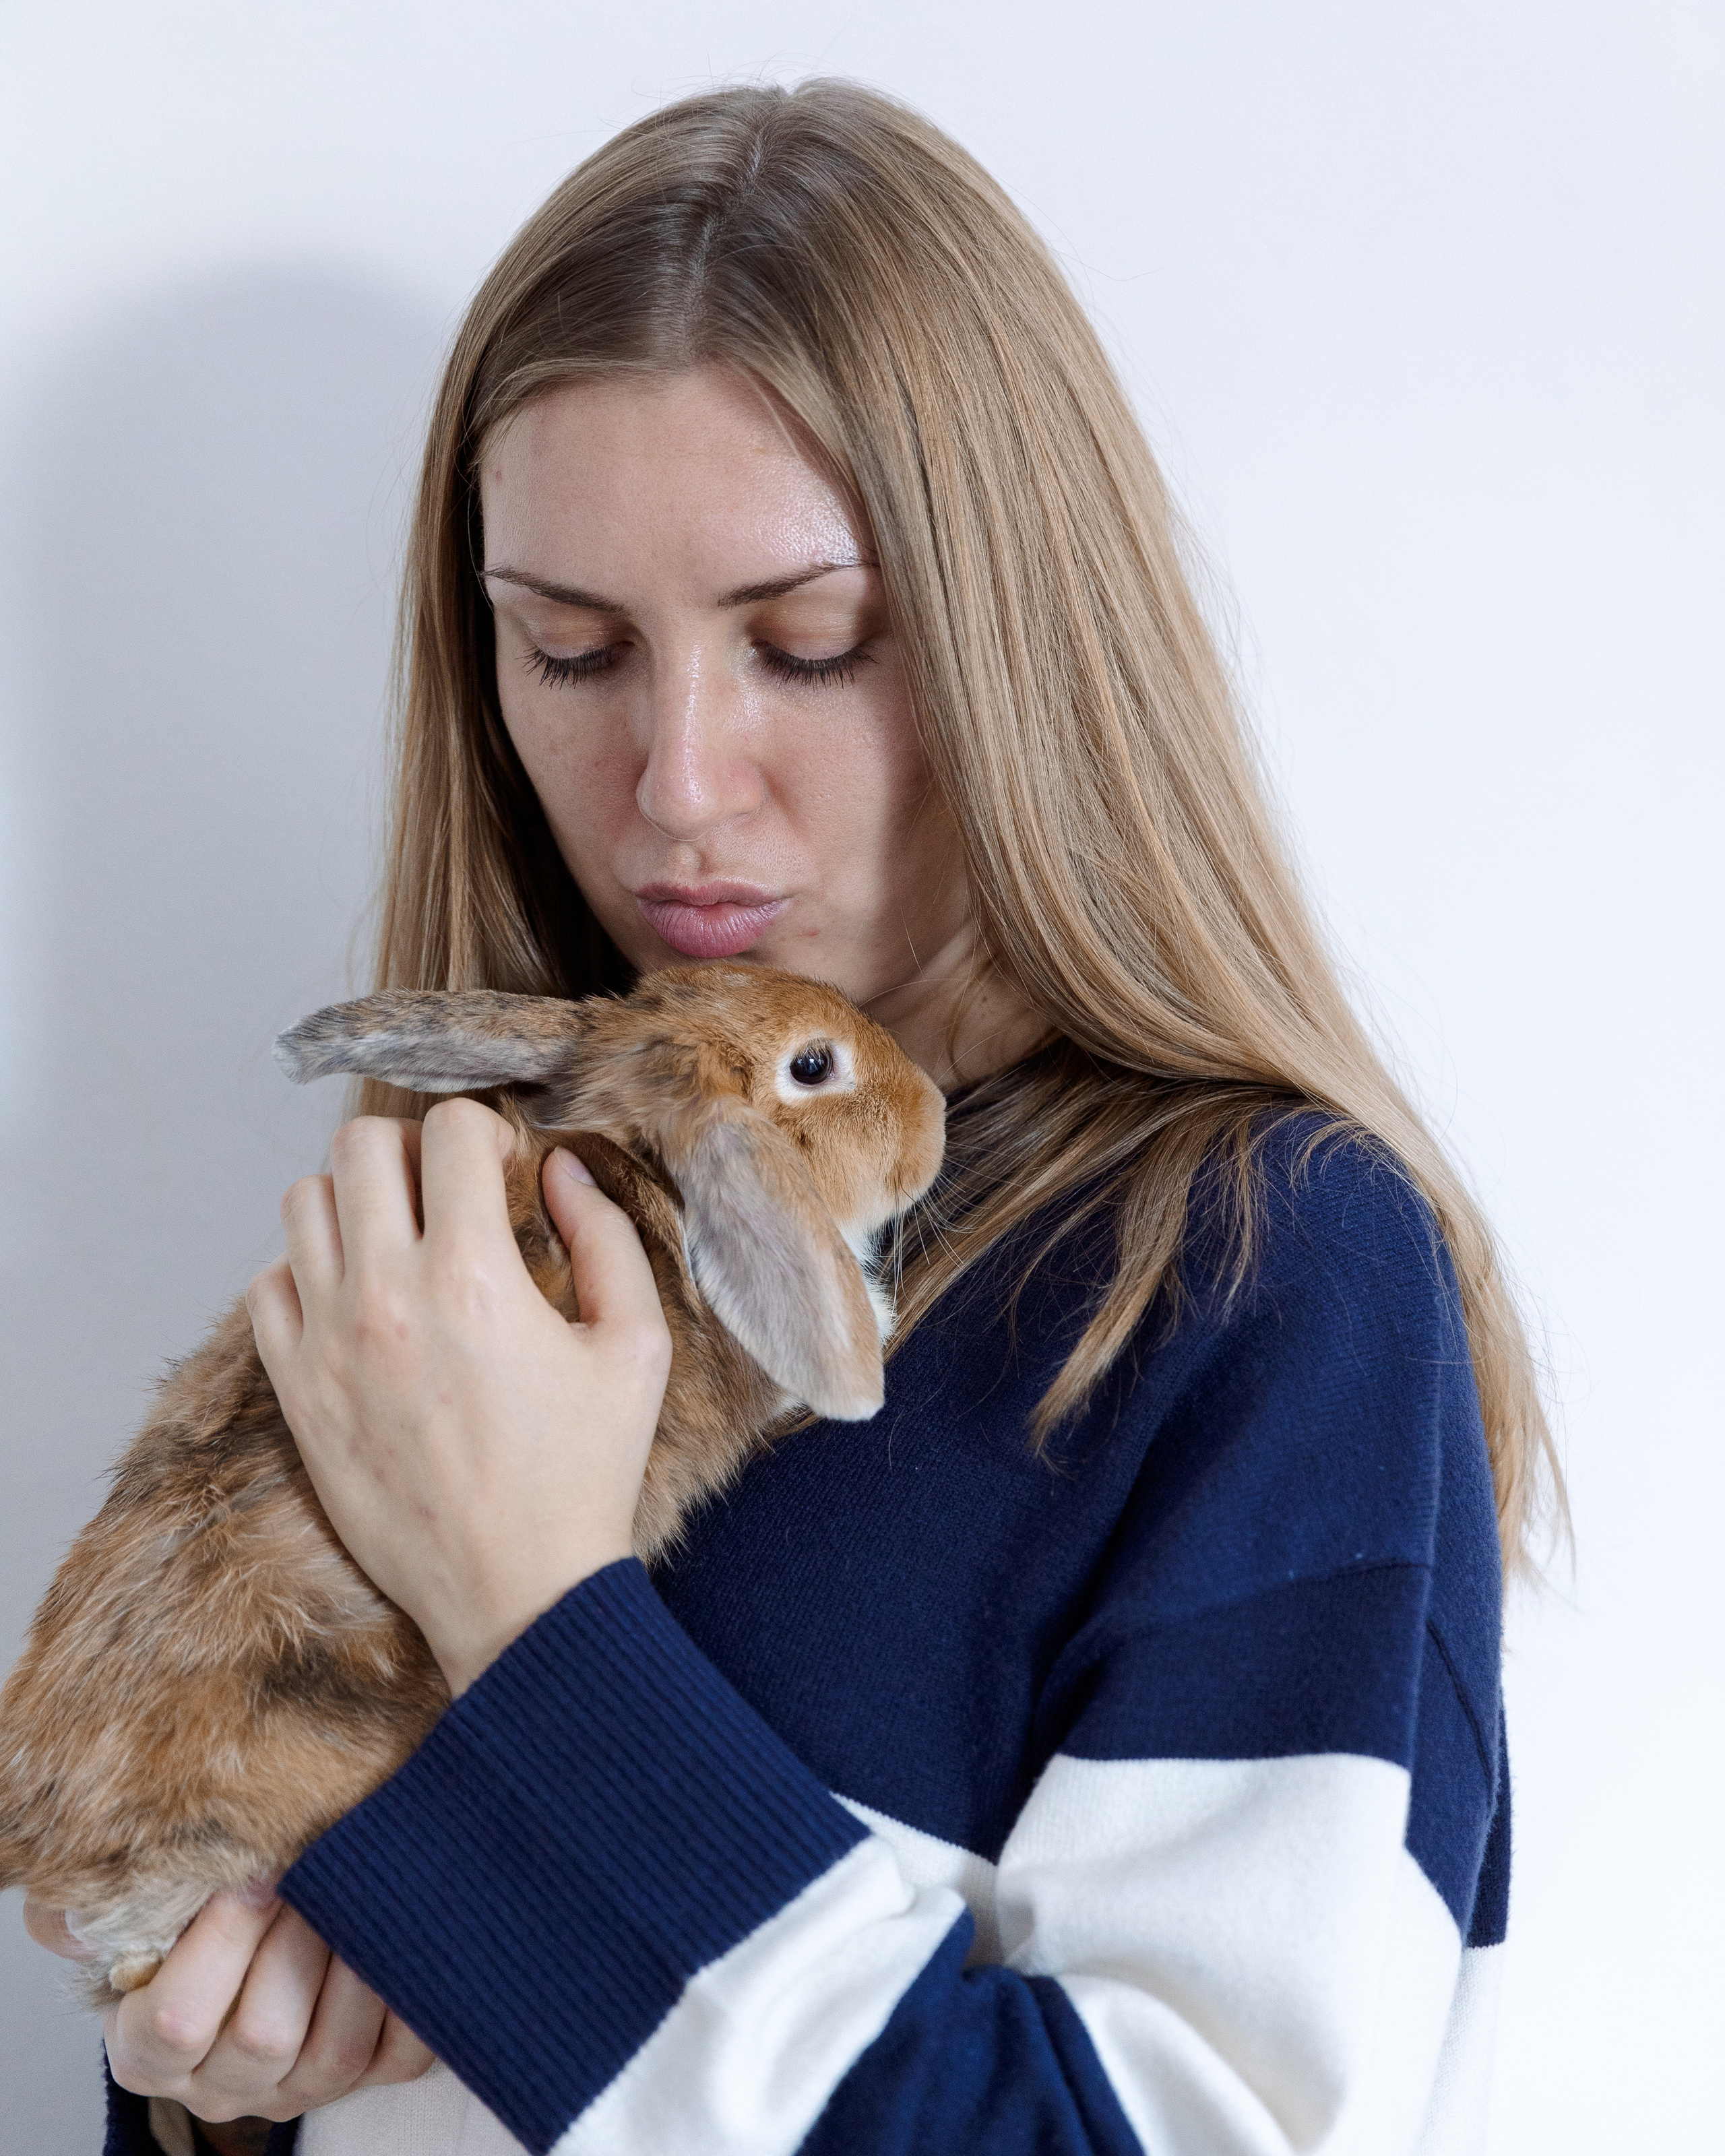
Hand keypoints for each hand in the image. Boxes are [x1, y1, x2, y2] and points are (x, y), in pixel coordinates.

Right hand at [24, 1888, 432, 2120]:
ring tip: (362, 1890)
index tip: (255, 1870)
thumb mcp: (132, 1914)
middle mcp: (223, 2085)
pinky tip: (409, 1933)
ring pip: (334, 2050)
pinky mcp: (367, 2077)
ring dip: (354, 1961)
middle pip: (263, 2036)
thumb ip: (103, 1912)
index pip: (177, 2018)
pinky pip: (401, 2053)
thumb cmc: (188, 1921)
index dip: (223, 1940)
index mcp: (149, 2052)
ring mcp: (298, 2089)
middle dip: (296, 1939)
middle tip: (317, 1866)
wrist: (251, 1946)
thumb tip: (82, 1911)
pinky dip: (410, 1994)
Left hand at [246, 1102, 671, 1694]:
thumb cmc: (585, 1471)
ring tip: (402, 1240)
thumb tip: (561, 1169)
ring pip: (304, 1203)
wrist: (516, 1589)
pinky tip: (360, 1298)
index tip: (506, 1170)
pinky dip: (309, 1271)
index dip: (488, 1130)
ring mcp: (328, 1342)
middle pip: (360, 1145)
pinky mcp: (297, 1389)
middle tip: (449, 1192)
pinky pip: (268, 1284)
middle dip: (414, 1149)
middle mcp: (386, 1296)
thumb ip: (605, 1239)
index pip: (449, 1129)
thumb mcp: (635, 1348)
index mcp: (474, 1276)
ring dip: (358, 1202)